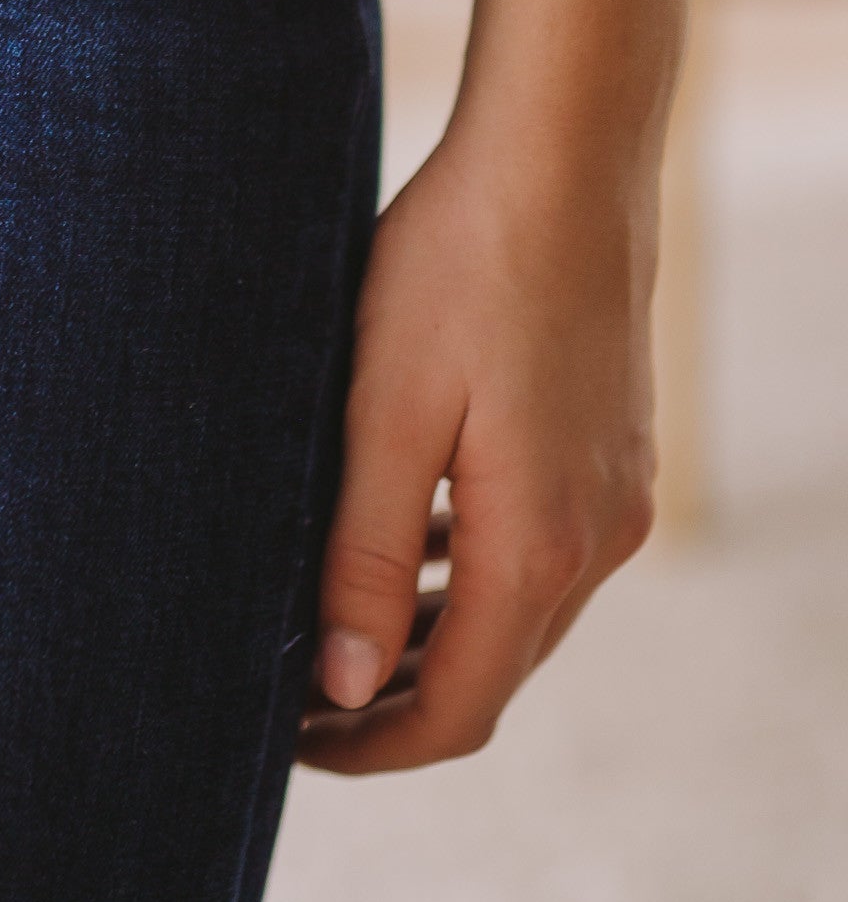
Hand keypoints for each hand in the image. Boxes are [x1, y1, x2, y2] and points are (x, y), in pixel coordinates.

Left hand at [298, 108, 657, 773]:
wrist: (564, 154)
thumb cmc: (458, 266)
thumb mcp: (383, 412)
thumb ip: (364, 557)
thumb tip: (346, 689)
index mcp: (536, 546)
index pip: (457, 711)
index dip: (369, 747)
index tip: (284, 740)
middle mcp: (598, 539)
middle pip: (491, 674)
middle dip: (390, 701)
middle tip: (286, 689)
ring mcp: (617, 494)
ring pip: (516, 613)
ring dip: (427, 637)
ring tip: (324, 623)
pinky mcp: (614, 450)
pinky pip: (537, 550)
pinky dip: (467, 572)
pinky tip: (399, 539)